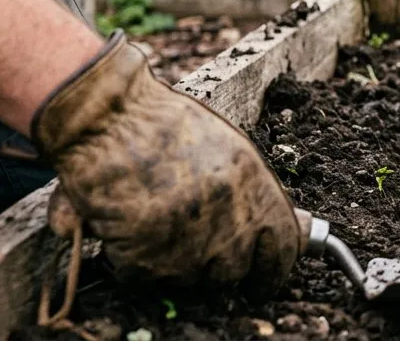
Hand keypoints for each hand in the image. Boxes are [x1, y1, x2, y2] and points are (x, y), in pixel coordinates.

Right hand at [32, 32, 300, 291]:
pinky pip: (143, 276)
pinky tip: (125, 224)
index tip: (262, 279)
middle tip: (189, 234)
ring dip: (172, 260)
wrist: (109, 119)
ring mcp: (189, 245)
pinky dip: (131, 259)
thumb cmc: (164, 125)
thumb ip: (253, 194)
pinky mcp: (146, 259)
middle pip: (233, 270)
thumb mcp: (229, 150)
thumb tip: (290, 228)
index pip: (284, 249)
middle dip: (214, 261)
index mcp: (256, 189)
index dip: (272, 269)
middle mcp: (230, 222)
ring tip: (153, 217)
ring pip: (189, 278)